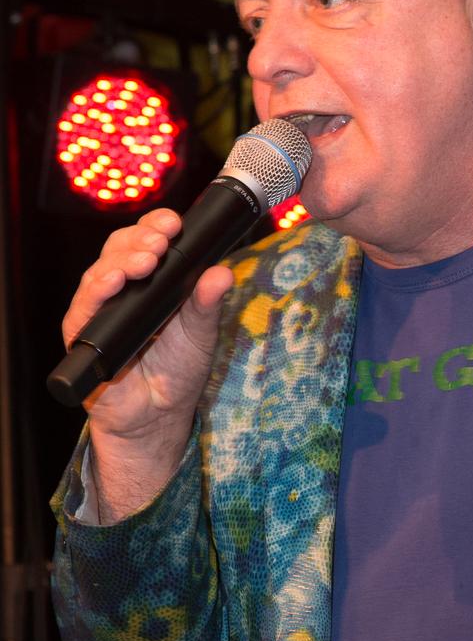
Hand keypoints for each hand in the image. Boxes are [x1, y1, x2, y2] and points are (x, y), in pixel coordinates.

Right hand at [61, 207, 234, 443]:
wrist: (156, 417)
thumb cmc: (176, 372)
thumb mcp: (199, 334)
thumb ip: (207, 303)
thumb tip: (222, 272)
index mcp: (150, 281)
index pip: (146, 241)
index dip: (156, 226)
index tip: (175, 223)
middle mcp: (121, 290)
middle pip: (120, 249)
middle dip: (140, 238)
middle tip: (162, 240)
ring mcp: (99, 310)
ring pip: (101, 272)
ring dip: (122, 260)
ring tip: (146, 259)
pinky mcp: (81, 334)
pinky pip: (83, 308)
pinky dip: (97, 291)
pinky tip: (112, 281)